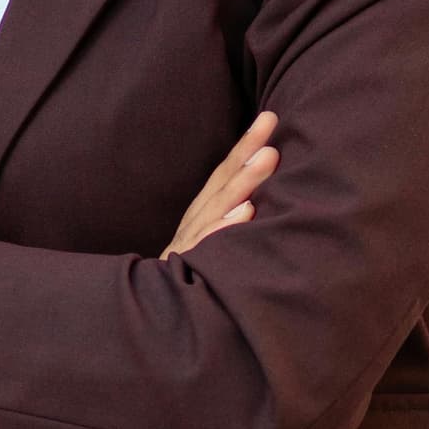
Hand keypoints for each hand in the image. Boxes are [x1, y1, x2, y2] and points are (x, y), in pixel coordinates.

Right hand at [161, 110, 277, 258]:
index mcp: (201, 212)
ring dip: (244, 182)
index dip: (245, 144)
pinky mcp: (187, 268)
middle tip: (272, 129)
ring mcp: (190, 244)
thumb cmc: (193, 272)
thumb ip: (229, 213)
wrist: (156, 310)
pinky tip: (246, 213)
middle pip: (222, 182)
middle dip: (247, 154)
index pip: (224, 172)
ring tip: (268, 159)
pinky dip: (226, 227)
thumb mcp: (209, 240)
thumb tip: (264, 191)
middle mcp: (195, 222)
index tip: (270, 117)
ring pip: (219, 208)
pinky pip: (208, 246)